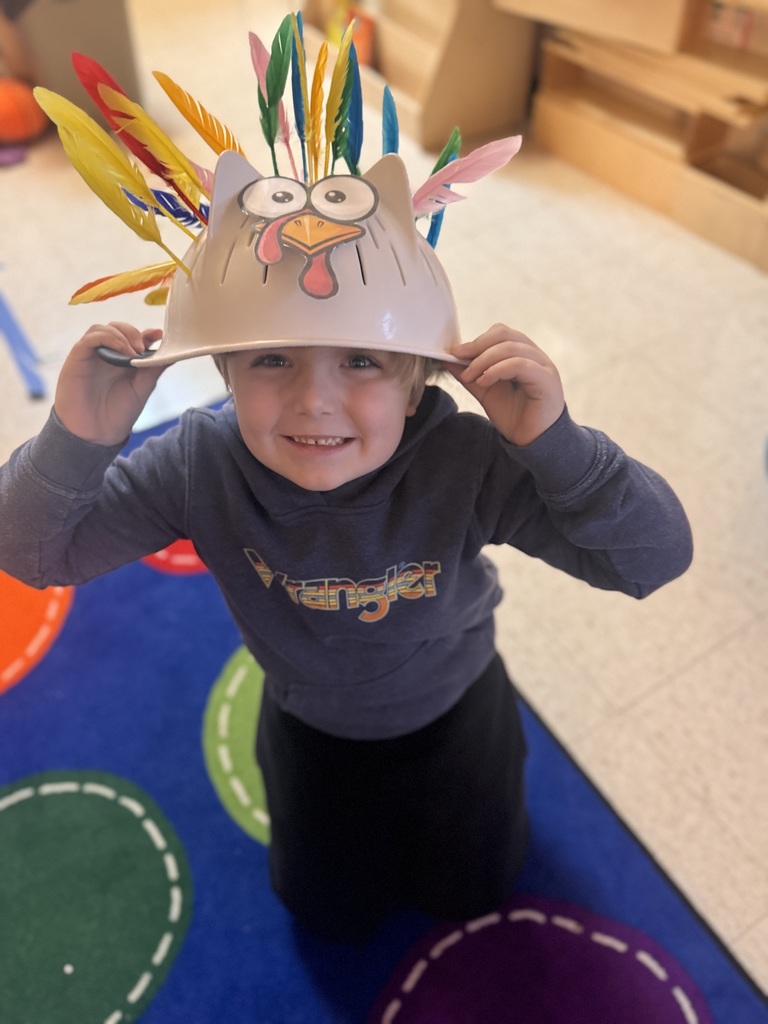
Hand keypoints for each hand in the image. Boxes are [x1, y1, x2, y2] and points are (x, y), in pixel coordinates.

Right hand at [54, 322, 165, 444]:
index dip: (147, 333)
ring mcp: (92, 355)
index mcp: (124, 362)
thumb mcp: (142, 390)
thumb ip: (153, 370)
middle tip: (143, 346)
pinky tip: (121, 350)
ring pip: (103, 328)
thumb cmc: (118, 414)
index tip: (160, 334)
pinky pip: (91, 337)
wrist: (96, 433)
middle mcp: (107, 355)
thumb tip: (172, 354)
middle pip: (119, 328)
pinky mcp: (78, 357)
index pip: (135, 338)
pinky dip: (107, 338)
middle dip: (133, 333)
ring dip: (121, 334)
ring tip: (133, 352)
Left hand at [449, 324, 564, 445]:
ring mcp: (543, 366)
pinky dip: (497, 370)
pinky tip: (484, 381)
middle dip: (477, 346)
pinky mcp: (547, 380)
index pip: (500, 333)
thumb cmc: (513, 416)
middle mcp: (535, 356)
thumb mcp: (484, 391)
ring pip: (511, 348)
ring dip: (483, 360)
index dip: (476, 340)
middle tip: (458, 359)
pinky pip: (520, 364)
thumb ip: (469, 374)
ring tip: (470, 377)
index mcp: (523, 354)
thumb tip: (446, 358)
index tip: (455, 353)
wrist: (531, 441)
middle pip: (505, 334)